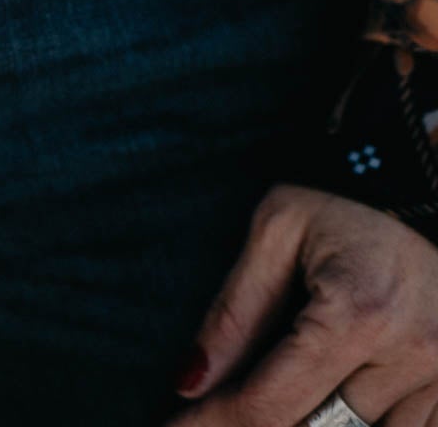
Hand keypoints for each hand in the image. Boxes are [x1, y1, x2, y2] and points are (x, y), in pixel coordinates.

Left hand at [167, 185, 437, 424]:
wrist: (428, 199)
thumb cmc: (345, 209)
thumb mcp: (277, 230)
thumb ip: (235, 309)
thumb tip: (190, 382)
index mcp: (360, 312)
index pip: (272, 404)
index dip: (214, 424)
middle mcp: (412, 356)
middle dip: (261, 420)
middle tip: (224, 403)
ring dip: (314, 421)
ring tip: (289, 379)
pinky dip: (356, 424)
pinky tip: (328, 396)